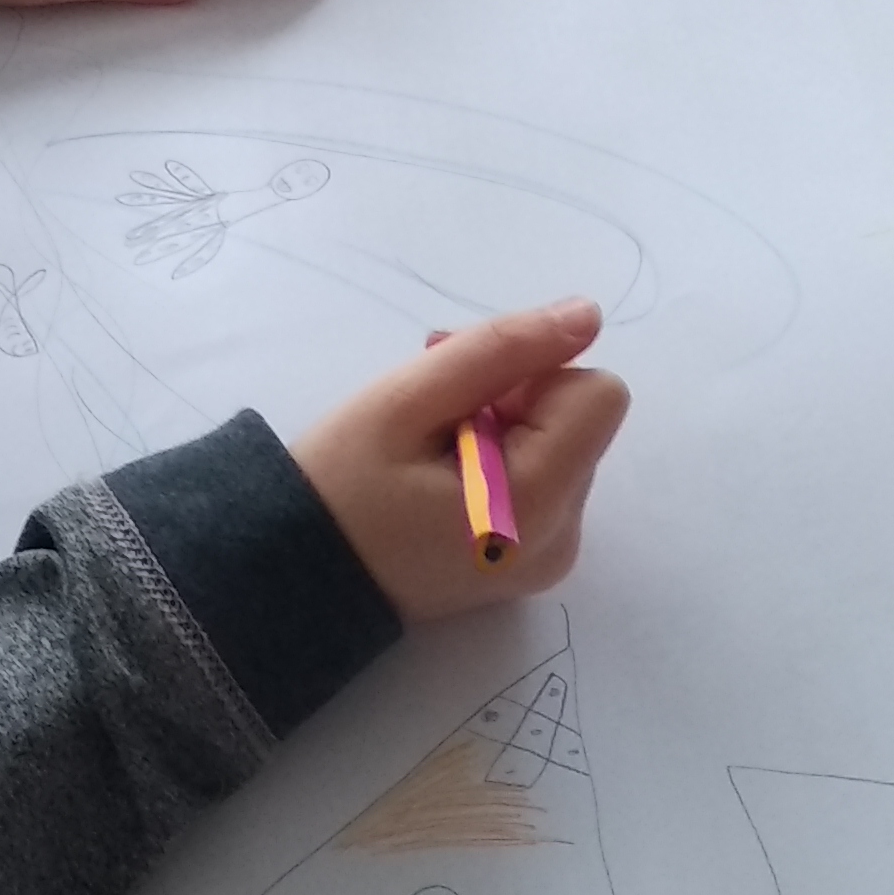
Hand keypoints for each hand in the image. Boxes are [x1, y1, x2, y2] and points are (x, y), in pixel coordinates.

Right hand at [292, 300, 628, 623]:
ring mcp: (551, 556)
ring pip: (561, 445)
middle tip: (431, 422)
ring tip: (429, 453)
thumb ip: (502, 350)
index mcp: (540, 501)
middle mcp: (563, 536)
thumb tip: (588, 315)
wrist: (297, 579)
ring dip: (504, 430)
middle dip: (514, 402)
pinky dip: (500, 464)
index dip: (533, 378)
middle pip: (578, 420)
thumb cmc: (340, 487)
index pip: (596, 393)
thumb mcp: (406, 400)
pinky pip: (543, 480)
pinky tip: (442, 480)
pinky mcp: (533, 561)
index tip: (465, 402)